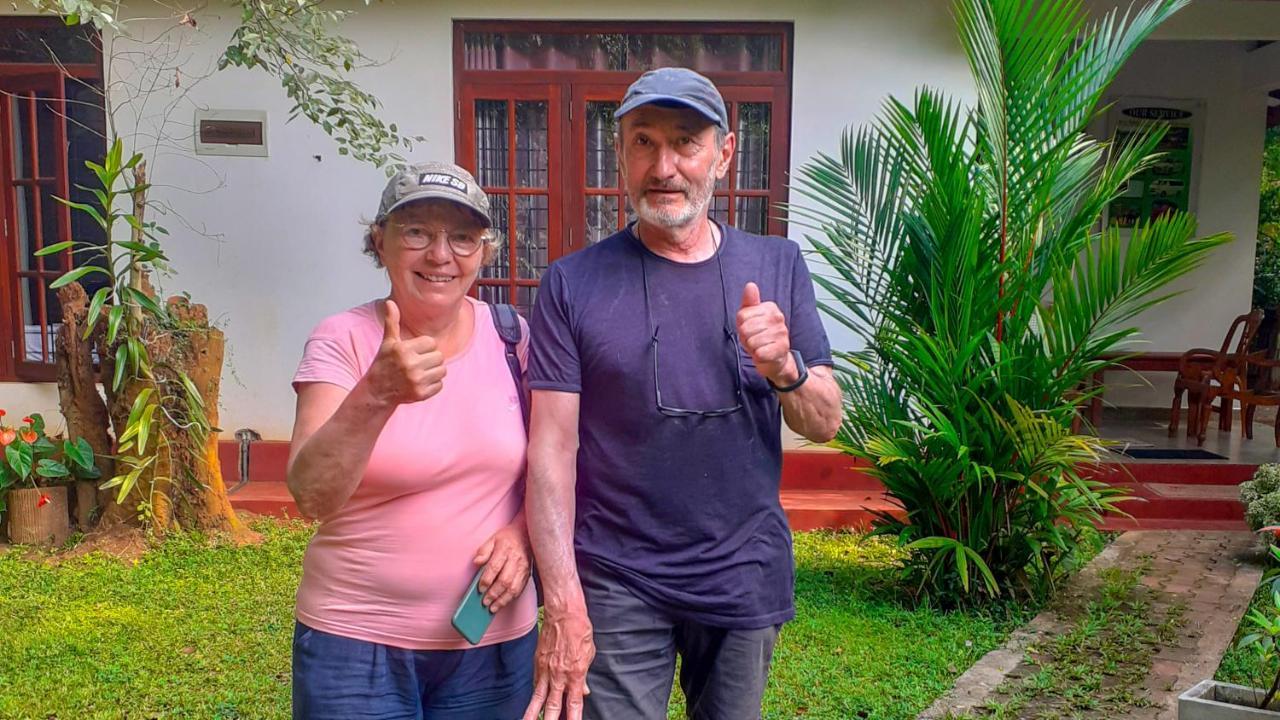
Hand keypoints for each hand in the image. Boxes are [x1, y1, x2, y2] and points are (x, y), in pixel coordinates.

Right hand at [364, 299, 445, 405]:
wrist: (377, 392)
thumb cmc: (383, 364)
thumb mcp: (387, 343)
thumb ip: (392, 322)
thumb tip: (390, 302)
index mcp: (403, 350)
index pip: (431, 343)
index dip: (424, 347)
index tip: (414, 352)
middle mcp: (410, 365)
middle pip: (439, 356)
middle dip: (430, 359)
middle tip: (417, 364)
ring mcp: (416, 381)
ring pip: (442, 371)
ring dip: (434, 372)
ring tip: (420, 373)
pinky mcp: (421, 394)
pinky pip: (440, 385)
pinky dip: (433, 385)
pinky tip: (420, 384)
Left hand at [474, 523, 531, 612]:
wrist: (527, 535)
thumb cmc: (507, 538)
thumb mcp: (493, 539)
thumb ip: (484, 550)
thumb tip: (476, 562)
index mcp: (505, 549)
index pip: (495, 567)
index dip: (487, 579)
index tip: (480, 588)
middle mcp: (516, 560)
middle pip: (504, 580)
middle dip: (493, 593)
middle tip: (484, 602)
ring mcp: (523, 569)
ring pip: (513, 588)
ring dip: (502, 600)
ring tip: (492, 608)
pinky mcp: (527, 575)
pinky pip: (520, 589)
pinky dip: (510, 599)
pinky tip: (502, 603)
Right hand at [523, 604, 593, 719]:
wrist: (564, 613)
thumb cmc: (579, 630)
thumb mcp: (589, 654)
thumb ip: (584, 677)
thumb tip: (583, 691)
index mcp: (575, 674)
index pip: (573, 704)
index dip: (572, 719)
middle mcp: (559, 675)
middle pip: (552, 706)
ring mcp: (546, 670)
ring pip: (537, 698)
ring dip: (531, 713)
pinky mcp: (537, 662)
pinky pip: (535, 683)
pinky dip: (534, 695)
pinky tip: (532, 704)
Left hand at [736, 282, 797, 385]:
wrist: (776, 358)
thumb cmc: (760, 336)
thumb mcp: (751, 317)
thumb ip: (749, 302)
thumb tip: (750, 285)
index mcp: (770, 307)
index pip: (742, 316)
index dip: (741, 326)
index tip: (750, 330)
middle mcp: (778, 318)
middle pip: (745, 329)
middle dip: (746, 338)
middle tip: (754, 340)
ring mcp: (781, 333)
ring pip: (752, 341)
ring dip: (752, 348)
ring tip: (760, 347)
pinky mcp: (781, 349)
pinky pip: (759, 353)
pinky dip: (758, 356)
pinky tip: (764, 354)